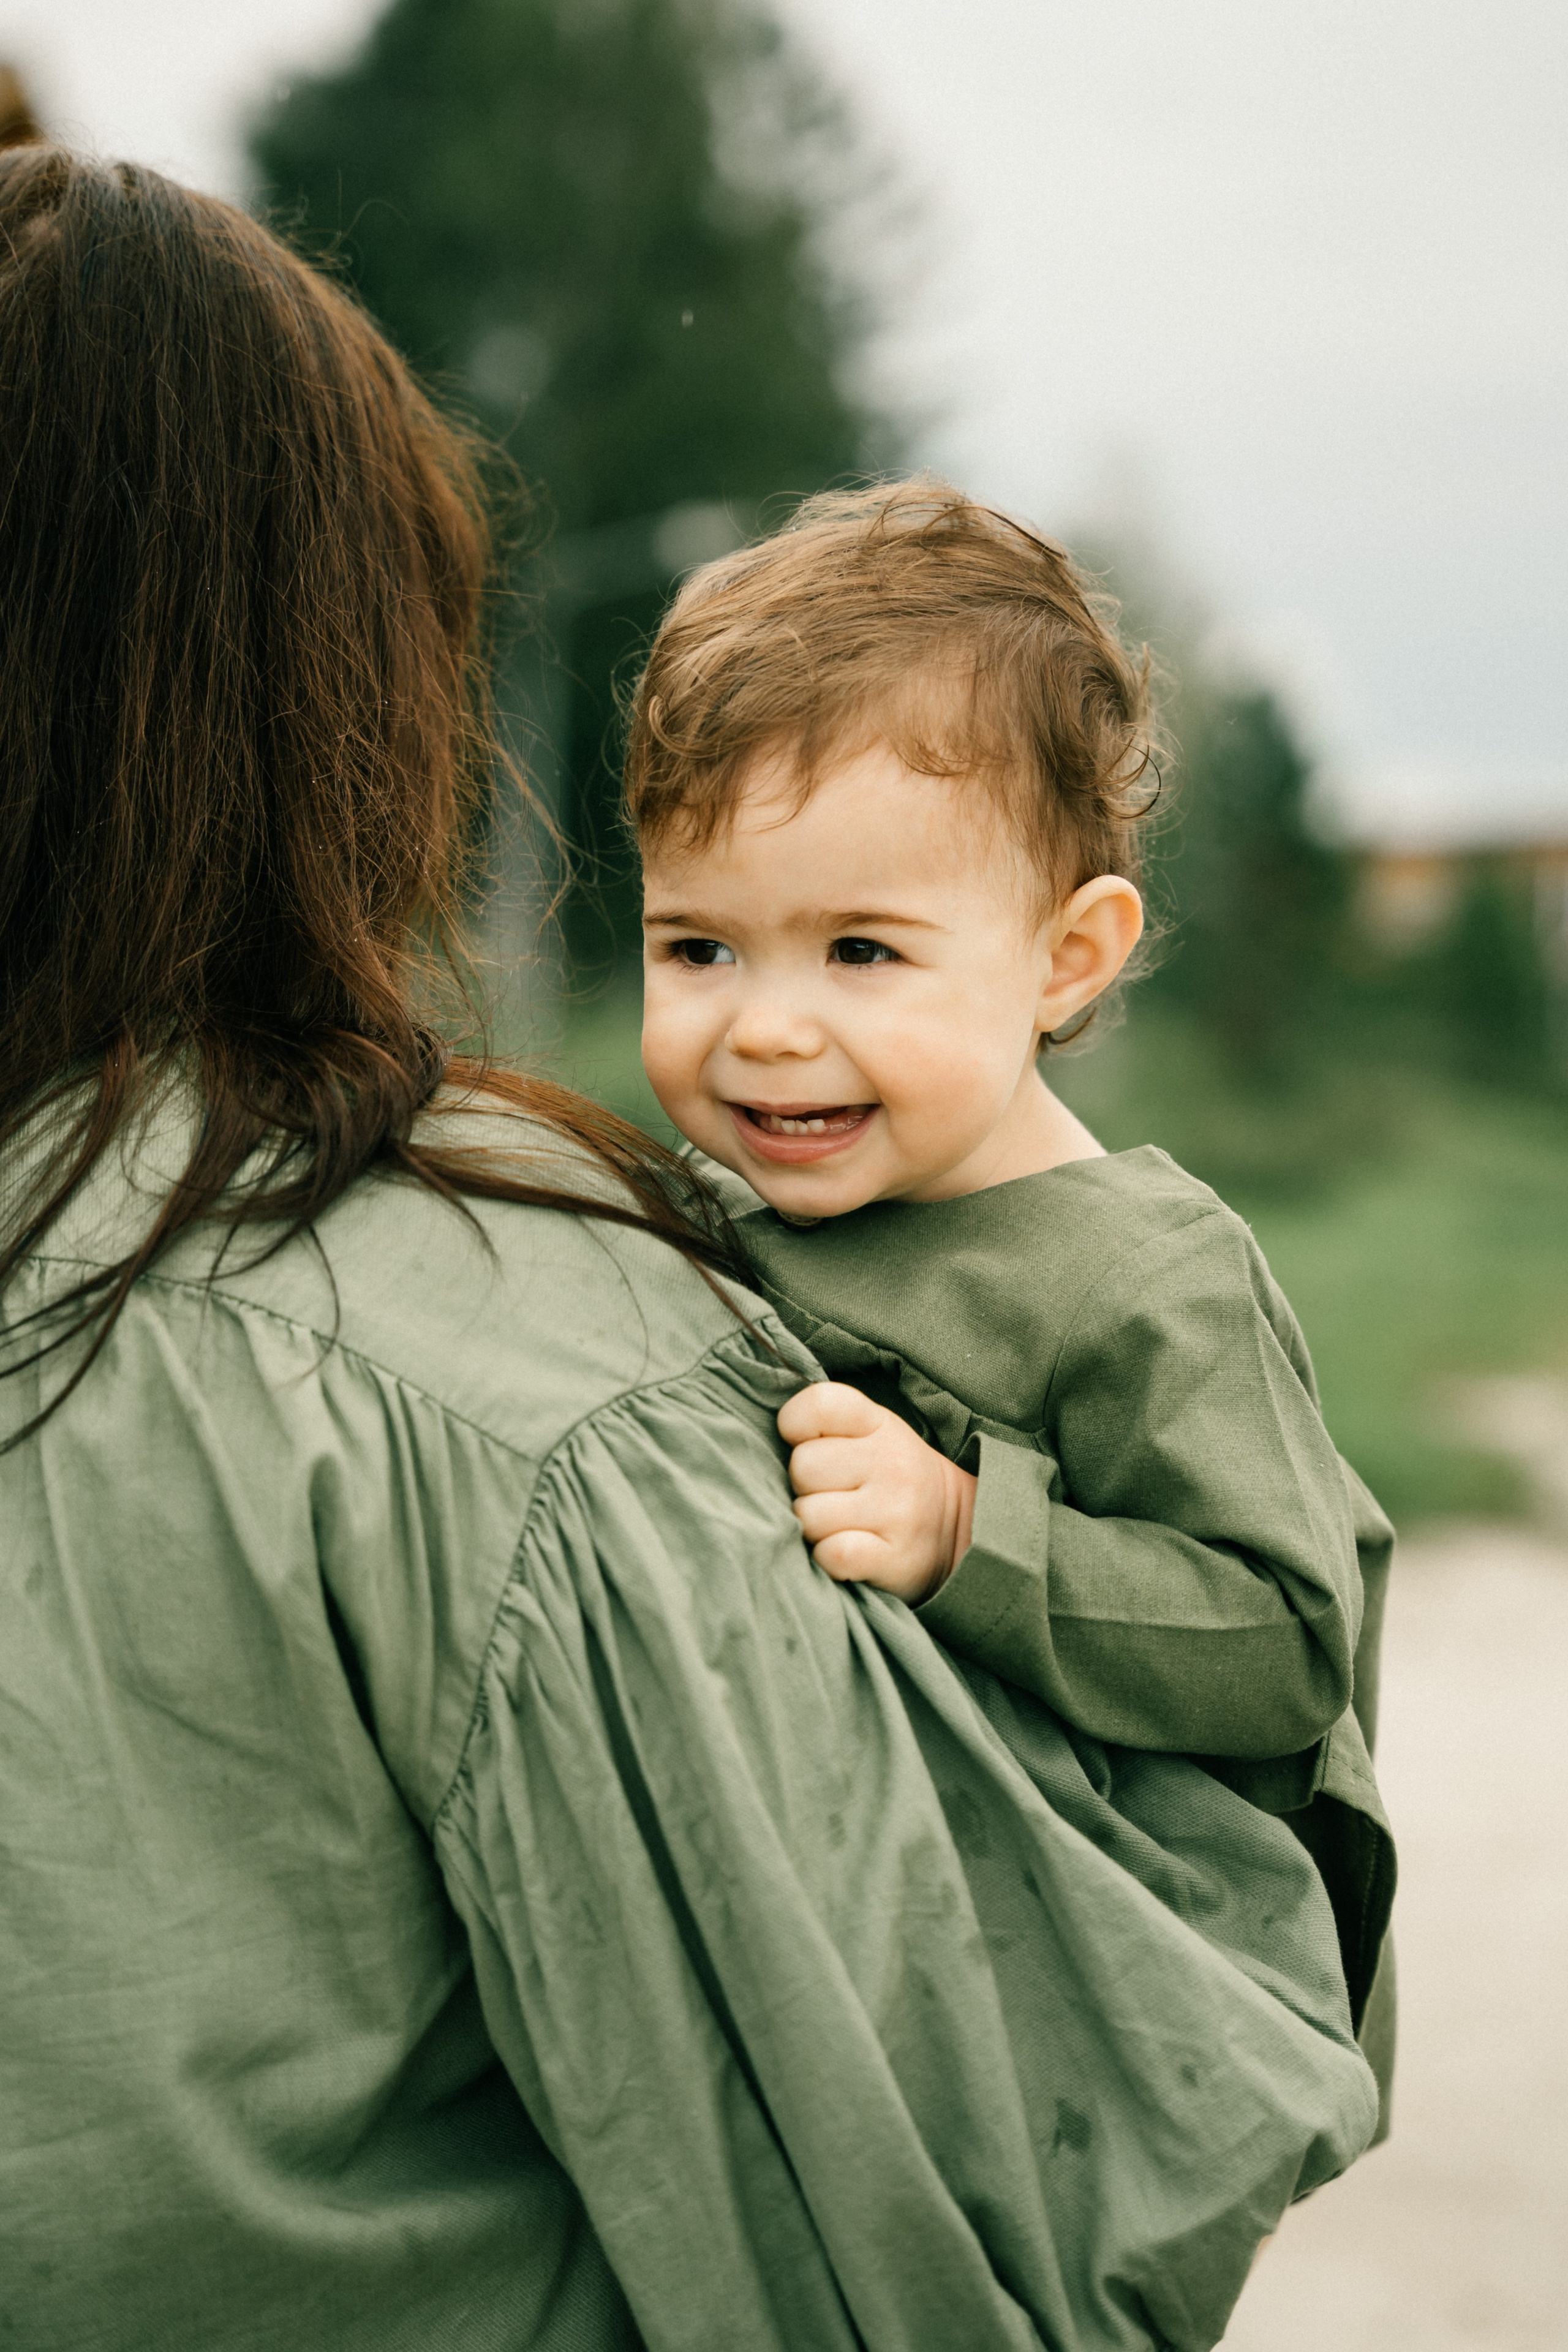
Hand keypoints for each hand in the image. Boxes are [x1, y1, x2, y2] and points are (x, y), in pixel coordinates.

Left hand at [776, 1381, 976, 1605]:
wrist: (959, 1530)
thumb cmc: (890, 1479)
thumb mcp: (871, 1434)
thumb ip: (824, 1426)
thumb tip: (755, 1439)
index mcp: (879, 1423)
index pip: (819, 1404)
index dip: (795, 1425)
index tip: (807, 1443)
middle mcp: (892, 1461)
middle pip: (802, 1467)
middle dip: (803, 1487)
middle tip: (828, 1496)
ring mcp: (897, 1510)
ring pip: (808, 1516)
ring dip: (812, 1529)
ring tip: (837, 1526)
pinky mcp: (896, 1557)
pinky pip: (832, 1554)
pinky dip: (828, 1559)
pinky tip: (844, 1553)